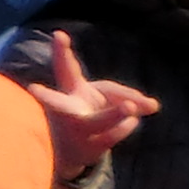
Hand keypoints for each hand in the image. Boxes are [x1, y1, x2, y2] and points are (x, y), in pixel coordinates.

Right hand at [22, 34, 159, 180]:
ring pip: (95, 122)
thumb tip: (154, 106)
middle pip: (58, 104)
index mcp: (71, 91)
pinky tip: (131, 120)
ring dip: (113, 114)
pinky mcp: (86, 148)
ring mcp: (75, 131)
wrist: (68, 153)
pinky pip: (110, 134)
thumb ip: (128, 98)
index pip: (66, 69)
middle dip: (47, 98)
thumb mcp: (104, 100)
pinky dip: (123, 126)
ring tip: (130, 108)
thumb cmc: (85, 116)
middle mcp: (68, 110)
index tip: (59, 35)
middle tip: (34, 91)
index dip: (62, 52)